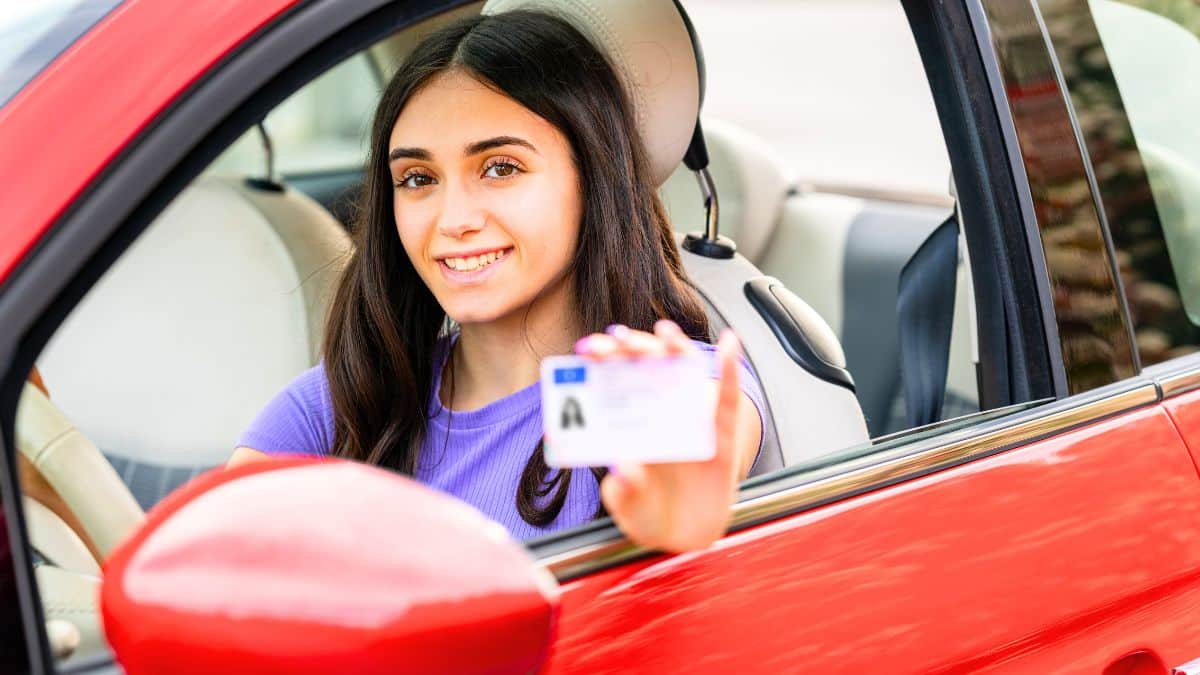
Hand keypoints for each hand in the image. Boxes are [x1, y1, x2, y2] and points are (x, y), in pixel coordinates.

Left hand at [574, 320, 752, 551]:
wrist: (684, 538)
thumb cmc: (650, 515)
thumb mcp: (629, 508)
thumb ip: (624, 491)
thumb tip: (623, 466)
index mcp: (629, 424)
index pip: (613, 381)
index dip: (602, 362)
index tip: (585, 350)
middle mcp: (658, 414)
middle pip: (646, 368)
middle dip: (631, 348)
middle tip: (616, 339)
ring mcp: (690, 420)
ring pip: (684, 373)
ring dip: (676, 347)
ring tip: (665, 332)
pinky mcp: (720, 435)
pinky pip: (726, 399)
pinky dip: (730, 371)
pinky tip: (729, 345)